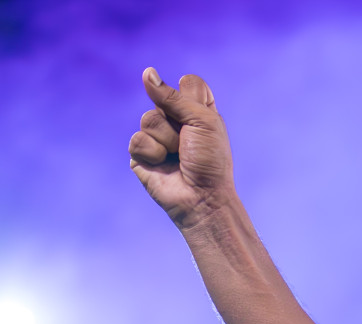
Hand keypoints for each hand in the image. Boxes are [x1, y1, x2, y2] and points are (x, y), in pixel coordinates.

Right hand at [128, 68, 233, 228]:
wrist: (202, 197)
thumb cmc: (210, 161)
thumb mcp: (202, 121)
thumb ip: (173, 96)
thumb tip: (147, 73)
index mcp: (199, 111)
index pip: (189, 83)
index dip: (191, 96)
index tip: (202, 116)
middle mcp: (177, 120)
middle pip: (162, 98)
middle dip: (177, 121)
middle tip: (190, 141)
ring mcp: (157, 135)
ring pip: (148, 119)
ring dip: (167, 139)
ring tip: (178, 156)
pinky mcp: (142, 153)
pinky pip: (138, 139)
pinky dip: (153, 152)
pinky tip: (163, 165)